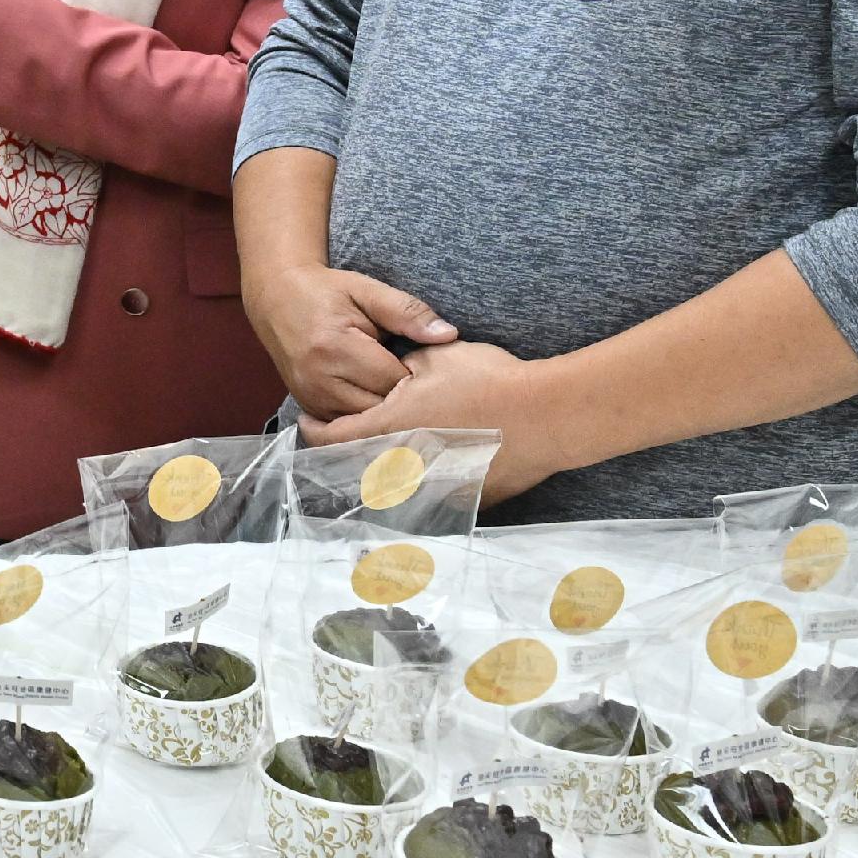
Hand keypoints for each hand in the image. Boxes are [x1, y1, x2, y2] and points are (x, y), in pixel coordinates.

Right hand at [244, 260, 457, 419]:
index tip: (423, 361)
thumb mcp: (367, 290)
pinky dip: (366, 415)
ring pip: (365, 423)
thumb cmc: (326, 292)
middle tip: (415, 378)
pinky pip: (348, 425)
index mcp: (335, 347)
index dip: (416, 373)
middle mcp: (319, 378)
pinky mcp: (307, 406)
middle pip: (380, 407)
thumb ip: (407, 312)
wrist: (276, 299)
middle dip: (403, 397)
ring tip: (397, 389)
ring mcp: (310, 397)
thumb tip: (448, 335)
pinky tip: (376, 397)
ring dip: (386, 410)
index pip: (393, 379)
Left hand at [300, 343, 575, 503]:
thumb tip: (396, 374)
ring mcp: (436, 487)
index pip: (334, 437)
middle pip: (361, 465)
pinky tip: (432, 466)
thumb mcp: (436, 358)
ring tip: (388, 452)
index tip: (308, 424)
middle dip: (349, 453)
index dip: (316, 429)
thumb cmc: (491, 381)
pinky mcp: (466, 499)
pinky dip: (423, 482)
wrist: (549, 416)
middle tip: (344, 439)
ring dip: (386, 470)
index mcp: (389, 427)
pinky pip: (432, 494)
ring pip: (396, 485)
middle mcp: (405, 465)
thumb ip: (403, 366)